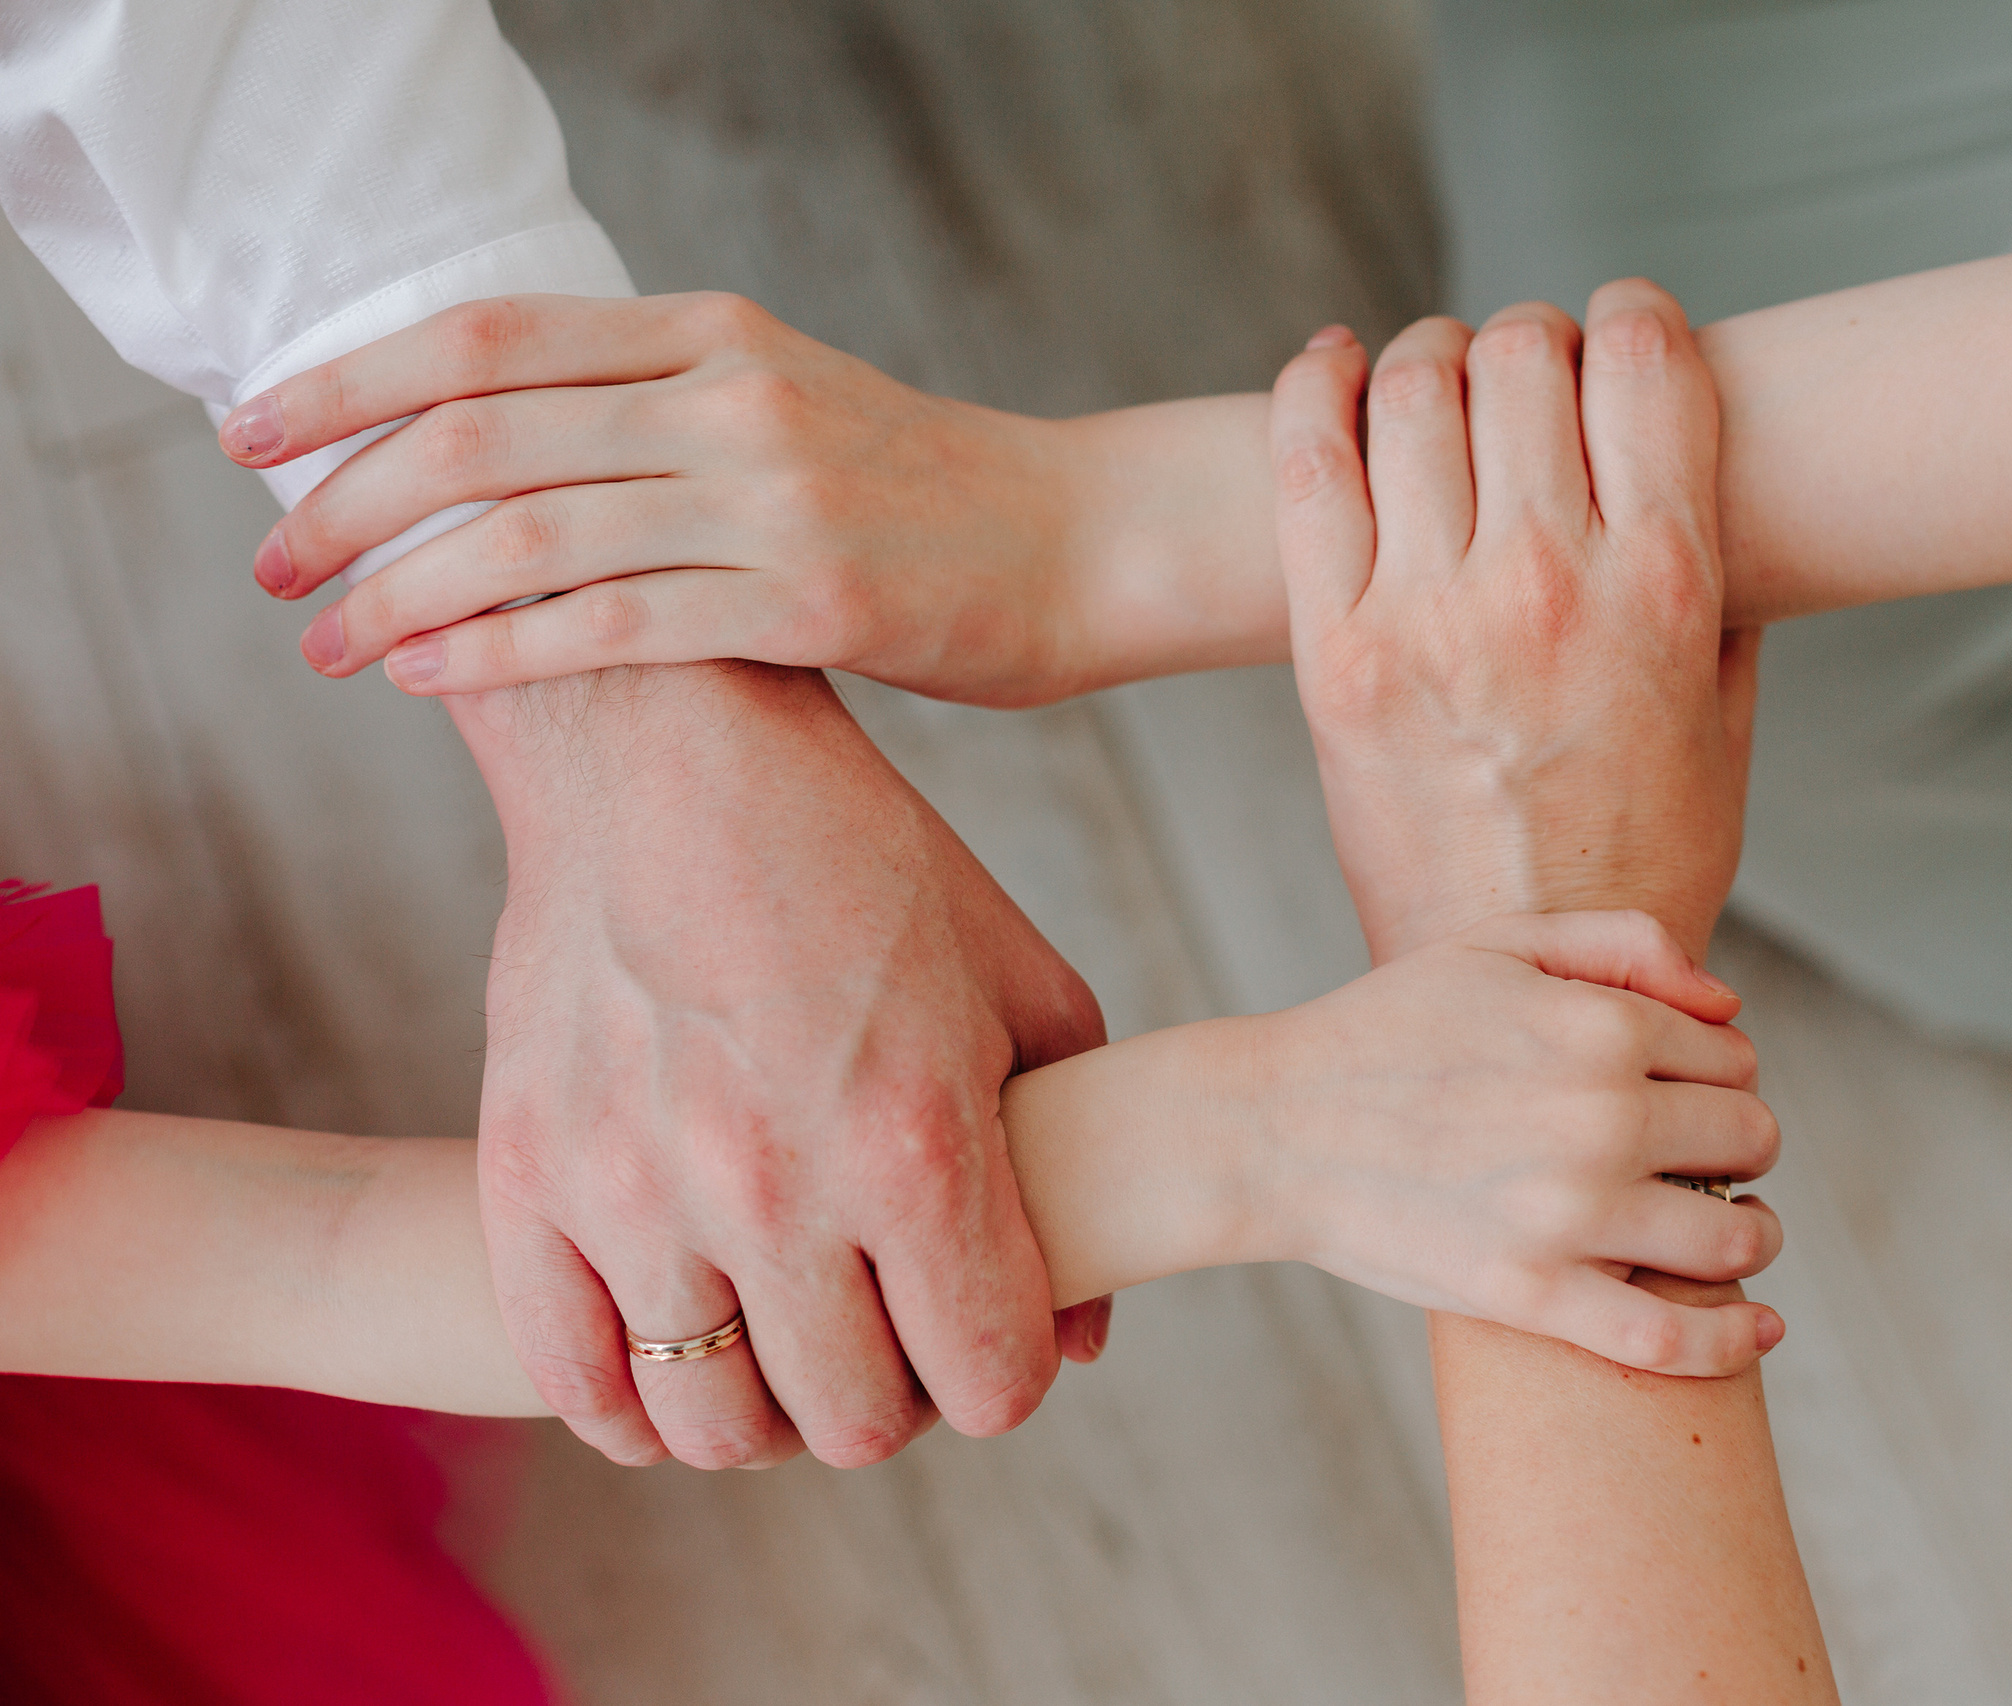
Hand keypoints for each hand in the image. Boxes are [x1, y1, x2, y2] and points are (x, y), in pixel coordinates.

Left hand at [221, 293, 1110, 704]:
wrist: (1084, 540)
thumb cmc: (926, 490)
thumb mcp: (788, 400)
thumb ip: (661, 405)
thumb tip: (507, 447)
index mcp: (712, 332)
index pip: (487, 338)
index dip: (350, 380)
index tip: (256, 433)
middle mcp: (730, 398)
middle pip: (480, 434)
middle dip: (345, 503)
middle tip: (269, 569)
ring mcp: (771, 499)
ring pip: (530, 536)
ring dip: (399, 593)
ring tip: (325, 642)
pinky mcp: (810, 603)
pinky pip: (618, 626)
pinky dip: (502, 652)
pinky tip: (431, 676)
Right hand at [456, 661, 1107, 1468]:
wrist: (666, 754)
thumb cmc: (863, 865)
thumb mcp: (1017, 985)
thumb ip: (1070, 1161)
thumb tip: (1083, 1338)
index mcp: (916, 1143)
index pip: (988, 1385)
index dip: (1003, 1377)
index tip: (986, 1336)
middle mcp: (775, 1187)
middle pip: (852, 1428)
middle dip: (894, 1400)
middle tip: (886, 1335)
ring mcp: (636, 1193)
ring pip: (713, 1430)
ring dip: (765, 1411)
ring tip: (783, 1341)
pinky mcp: (526, 1180)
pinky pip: (574, 1383)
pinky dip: (631, 1407)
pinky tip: (672, 1357)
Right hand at [1004, 910, 1780, 1375]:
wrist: (1272, 1127)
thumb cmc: (1386, 1030)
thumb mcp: (1496, 947)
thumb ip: (1624, 944)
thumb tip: (1730, 1005)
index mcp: (1598, 1025)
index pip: (1732, 1059)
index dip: (1722, 1077)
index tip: (1688, 1096)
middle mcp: (1600, 1117)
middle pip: (1749, 1141)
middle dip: (1738, 1147)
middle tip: (1700, 1160)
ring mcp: (1569, 1214)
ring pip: (1734, 1238)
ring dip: (1750, 1235)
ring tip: (1728, 1232)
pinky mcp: (1532, 1297)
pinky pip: (1671, 1339)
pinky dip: (1734, 1341)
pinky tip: (1761, 1328)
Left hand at [1269, 280, 1758, 963]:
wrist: (1512, 977)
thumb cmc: (1634, 863)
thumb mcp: (1726, 729)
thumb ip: (1725, 600)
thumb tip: (1705, 492)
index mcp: (1665, 589)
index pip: (1644, 362)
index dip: (1629, 315)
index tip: (1616, 327)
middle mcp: (1549, 583)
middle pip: (1522, 356)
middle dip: (1528, 334)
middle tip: (1523, 363)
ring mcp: (1430, 613)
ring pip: (1416, 388)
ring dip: (1431, 353)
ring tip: (1437, 374)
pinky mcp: (1335, 650)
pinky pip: (1307, 464)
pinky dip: (1317, 386)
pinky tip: (1335, 366)